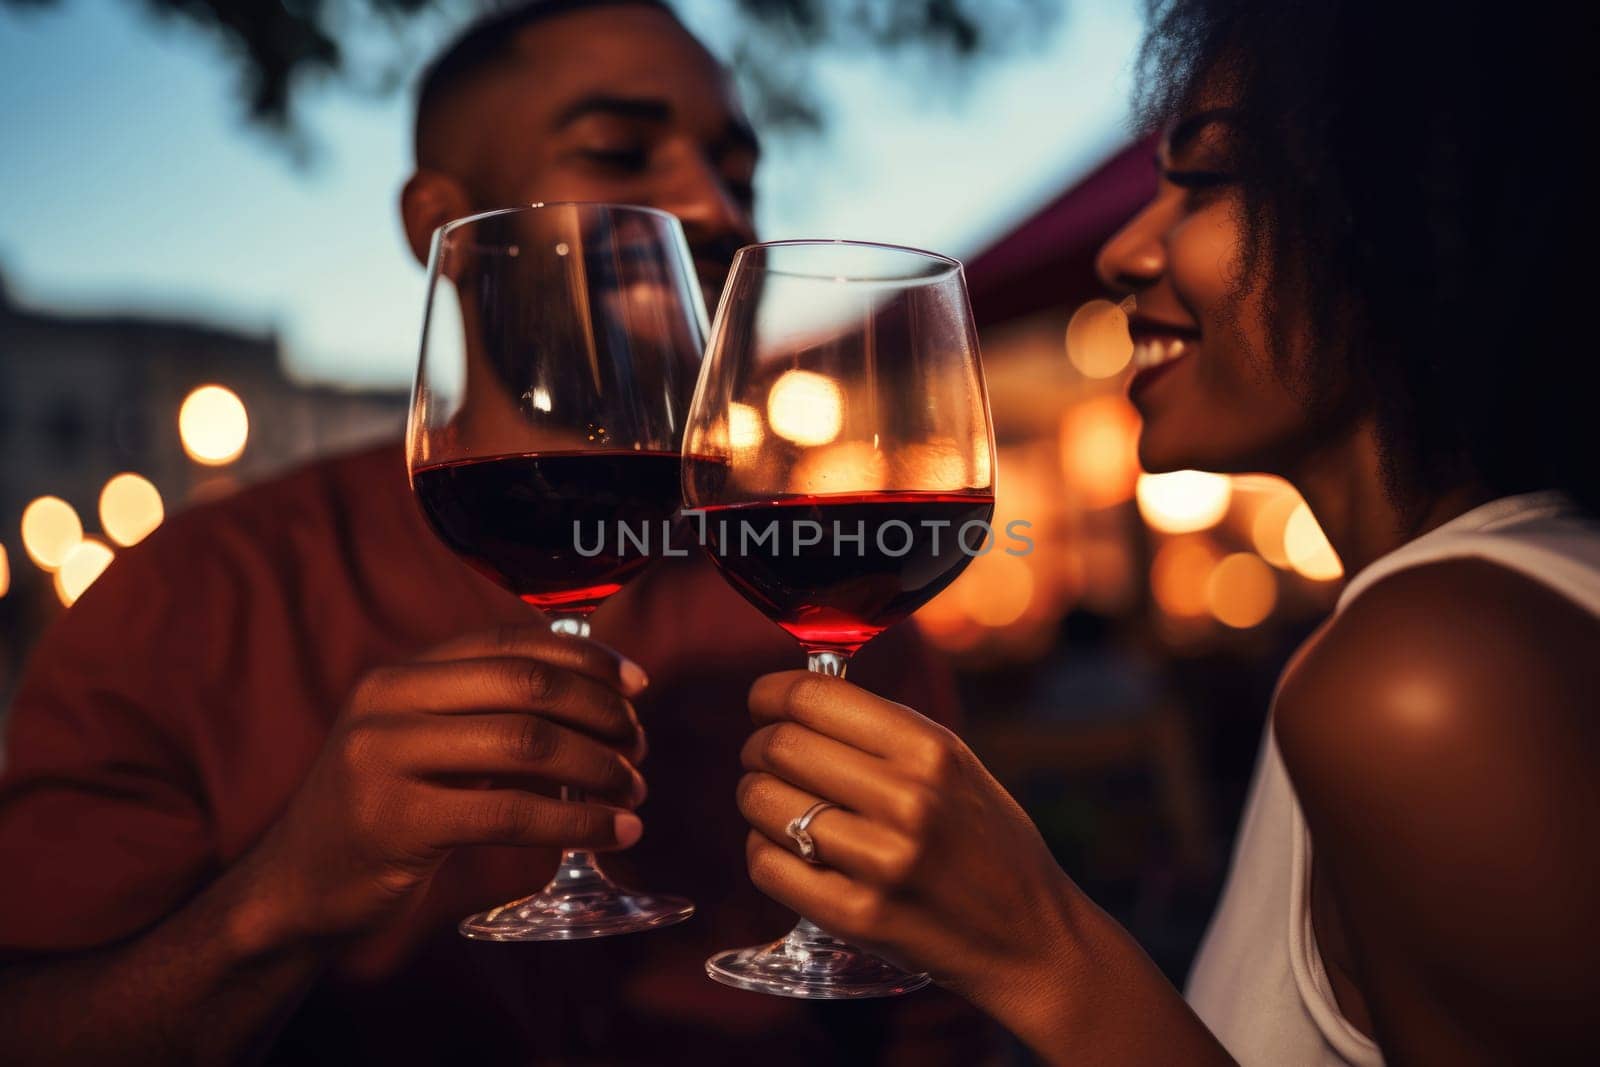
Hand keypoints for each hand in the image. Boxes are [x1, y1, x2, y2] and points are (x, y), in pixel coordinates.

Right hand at [248, 625, 650, 942]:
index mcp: (400, 673)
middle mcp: (388, 700)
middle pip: (528, 685)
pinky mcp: (397, 822)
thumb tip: (594, 698)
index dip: (585, 658)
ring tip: (635, 792)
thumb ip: (481, 712)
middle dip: (602, 712)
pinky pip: (510, 813)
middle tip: (641, 747)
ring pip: (527, 744)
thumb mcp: (417, 744)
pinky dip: (575, 822)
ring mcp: (385, 759)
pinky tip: (612, 832)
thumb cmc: (379, 815)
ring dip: (600, 767)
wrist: (294, 889)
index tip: (637, 686)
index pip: (511, 642)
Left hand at [735, 670, 1079, 1030]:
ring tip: (777, 803)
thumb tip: (799, 700)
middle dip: (757, 746)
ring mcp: (882, 862)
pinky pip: (767, 864)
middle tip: (762, 756)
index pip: (813, 698)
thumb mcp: (956, 766)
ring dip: (756, 797)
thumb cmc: (986, 843)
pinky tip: (787, 849)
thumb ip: (885, 732)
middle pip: (780, 746)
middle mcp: (908, 800)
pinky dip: (763, 849)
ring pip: (763, 803)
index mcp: (932, 750)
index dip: (770, 694)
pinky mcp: (858, 916)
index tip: (762, 703)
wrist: (1031, 939)